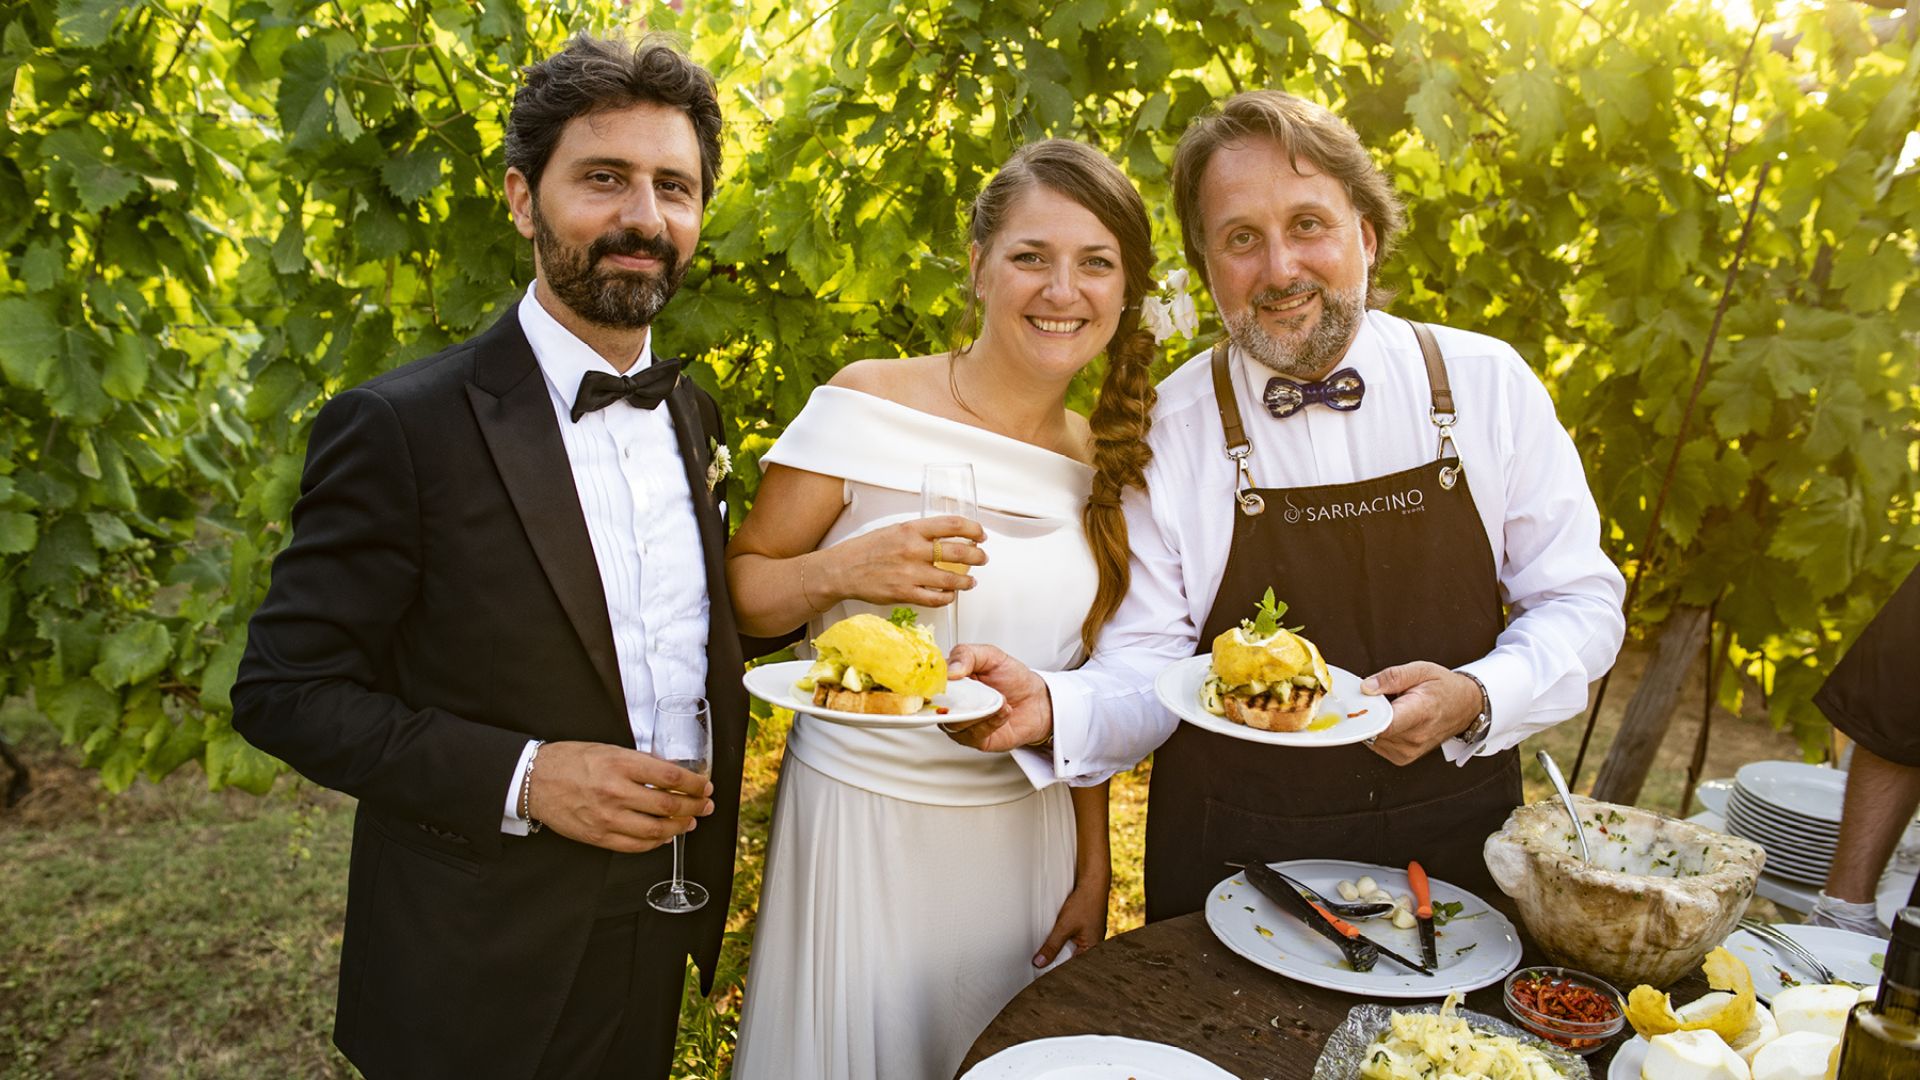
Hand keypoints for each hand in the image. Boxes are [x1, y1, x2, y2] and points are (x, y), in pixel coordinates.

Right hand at [527, 741, 714, 853]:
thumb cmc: (572, 760)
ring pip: (657, 830)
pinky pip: (636, 845)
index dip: (695, 783)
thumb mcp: (609, 750)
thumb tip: (672, 774)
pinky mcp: (599, 837)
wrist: (536, 781)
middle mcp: (615, 792)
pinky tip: (665, 836)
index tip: (706, 785)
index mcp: (620, 764)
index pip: (670, 777)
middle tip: (706, 806)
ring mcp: (607, 817)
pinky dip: (656, 842)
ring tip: (690, 822)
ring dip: (680, 827)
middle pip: (669, 806)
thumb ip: (640, 762)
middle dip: (695, 807)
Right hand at [823, 516, 985, 608]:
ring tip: (971, 581)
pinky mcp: (904, 593)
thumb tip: (946, 537)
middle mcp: (912, 549)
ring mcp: (909, 573)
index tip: (981, 534)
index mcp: (911, 529)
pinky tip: (950, 594)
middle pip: (958, 552)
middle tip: (982, 558)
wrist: (842, 569)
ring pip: (951, 580)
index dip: (973, 529)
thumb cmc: (867, 549)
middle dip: (977, 556)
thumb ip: (920, 533)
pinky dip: (947, 597)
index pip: (952, 525)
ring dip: (967, 581)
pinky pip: (935, 598)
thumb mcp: (894, 530)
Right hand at [940, 644, 1052, 751]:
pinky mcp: (975, 739)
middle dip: (955, 700)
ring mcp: (962, 723)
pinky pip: (974, 734)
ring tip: (1000, 700)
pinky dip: (991, 722)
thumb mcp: (991, 656)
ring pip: (955, 723)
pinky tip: (1003, 711)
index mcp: (950, 681)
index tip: (947, 678)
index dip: (932, 682)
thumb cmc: (1013, 678)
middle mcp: (952, 704)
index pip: (928, 683)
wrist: (1037, 700)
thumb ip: (967, 655)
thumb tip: (949, 670)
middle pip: (936, 707)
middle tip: (974, 690)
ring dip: (979, 711)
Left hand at [1034, 871, 1109, 967]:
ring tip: (1046, 956)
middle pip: (1073, 962)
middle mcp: (1094, 947)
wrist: (1093, 883)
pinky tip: (1056, 941)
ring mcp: (1091, 938)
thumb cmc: (1084, 903)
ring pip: (1073, 952)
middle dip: (1059, 963)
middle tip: (1041, 966)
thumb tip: (1039, 963)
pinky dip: (1064, 943)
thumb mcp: (1064, 926)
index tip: (1042, 975)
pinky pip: (1074, 942)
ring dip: (1061, 952)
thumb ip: (1052, 946)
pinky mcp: (1086, 930)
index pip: (1073, 969)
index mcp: (1093, 950)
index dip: (1058, 972)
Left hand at [1359, 662, 1480, 765]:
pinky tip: (1394, 720)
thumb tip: (1367, 687)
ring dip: (1375, 722)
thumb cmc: (1445, 689)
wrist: (1465, 707)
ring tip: (1394, 709)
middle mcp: (1415, 737)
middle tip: (1382, 698)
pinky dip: (1380, 732)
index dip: (1367, 714)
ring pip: (1372, 738)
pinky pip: (1377, 744)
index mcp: (1420, 712)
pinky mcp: (1403, 758)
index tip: (1361, 704)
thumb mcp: (1421, 670)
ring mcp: (1409, 751)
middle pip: (1374, 730)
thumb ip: (1392, 677)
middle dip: (1370, 712)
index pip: (1385, 724)